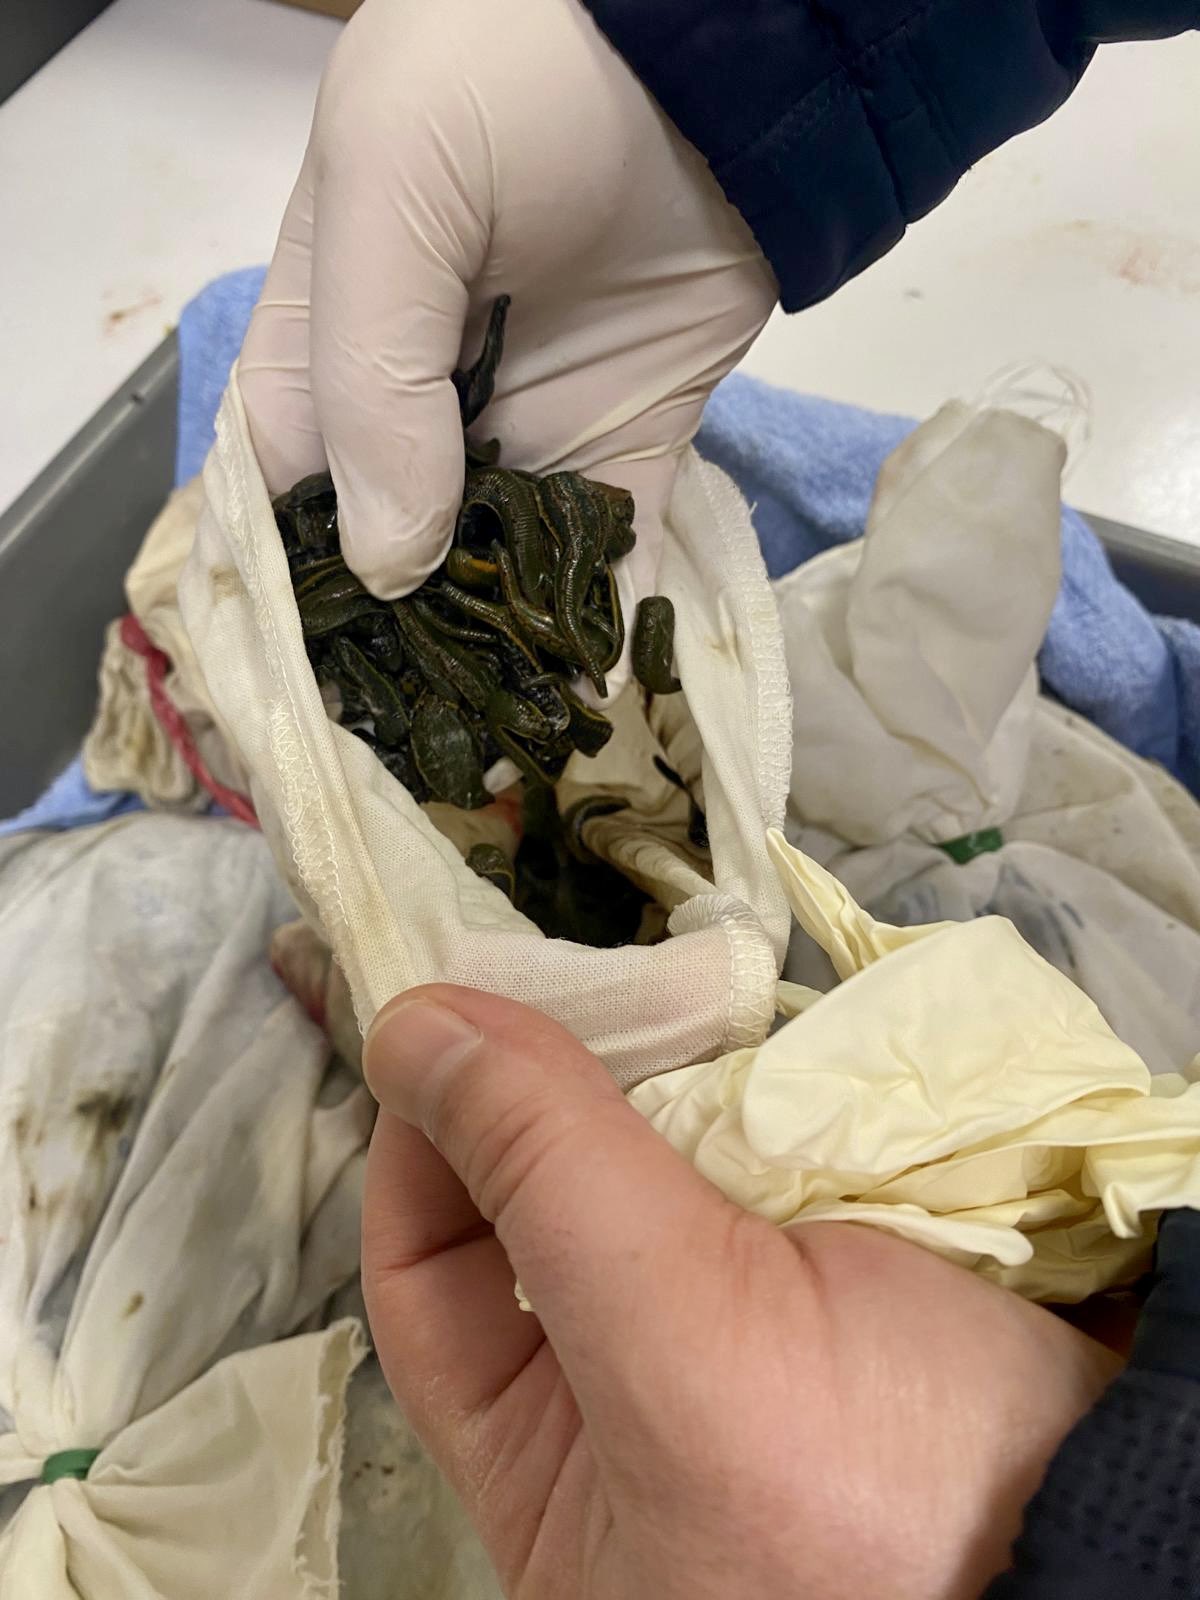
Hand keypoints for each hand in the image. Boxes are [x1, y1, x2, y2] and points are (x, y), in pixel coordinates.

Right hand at [239, 0, 776, 690]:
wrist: (714, 46)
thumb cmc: (517, 79)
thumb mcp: (395, 188)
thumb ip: (369, 376)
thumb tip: (387, 563)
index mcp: (324, 342)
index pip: (278, 488)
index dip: (283, 587)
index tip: (303, 687)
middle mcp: (415, 407)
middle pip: (382, 555)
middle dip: (394, 648)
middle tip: (416, 749)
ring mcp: (526, 435)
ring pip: (490, 577)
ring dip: (494, 662)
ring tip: (501, 753)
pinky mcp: (630, 450)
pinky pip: (609, 561)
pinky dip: (603, 632)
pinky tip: (598, 706)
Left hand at [361, 985, 1119, 1599]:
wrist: (1131, 1520)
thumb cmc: (878, 1503)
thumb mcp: (681, 1343)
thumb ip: (540, 1175)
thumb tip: (410, 1021)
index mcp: (552, 1464)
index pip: (431, 1276)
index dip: (426, 1138)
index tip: (457, 1015)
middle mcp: (635, 1402)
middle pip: (548, 1204)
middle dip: (563, 1089)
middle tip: (583, 974)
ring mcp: (749, 1333)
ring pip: (664, 1165)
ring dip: (671, 1072)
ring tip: (678, 987)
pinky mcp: (843, 1275)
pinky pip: (765, 1159)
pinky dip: (760, 1086)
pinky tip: (761, 1027)